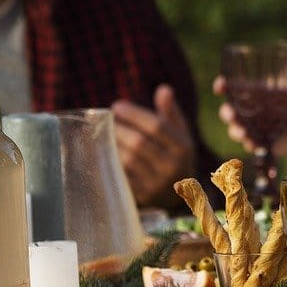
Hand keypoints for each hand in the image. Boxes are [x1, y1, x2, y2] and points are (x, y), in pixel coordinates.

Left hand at [112, 84, 195, 206]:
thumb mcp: (180, 134)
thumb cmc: (176, 156)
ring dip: (112, 144)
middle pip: (140, 143)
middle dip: (120, 129)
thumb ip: (170, 112)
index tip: (116, 106)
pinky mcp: (142, 197)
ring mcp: (157, 184)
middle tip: (106, 120)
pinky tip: (105, 151)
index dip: (135, 114)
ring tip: (104, 133)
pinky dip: (111, 162)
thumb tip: (163, 89)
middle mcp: (172, 166)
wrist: (179, 196)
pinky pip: (122, 176)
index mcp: (183, 147)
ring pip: (129, 160)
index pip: (157, 126)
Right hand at [213, 76, 286, 156]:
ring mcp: (255, 127)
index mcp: (259, 93)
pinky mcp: (261, 142)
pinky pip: (250, 145)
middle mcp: (252, 110)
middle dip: (227, 113)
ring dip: (236, 131)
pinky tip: (253, 145)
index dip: (224, 86)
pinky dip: (250, 145)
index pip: (235, 87)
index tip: (220, 86)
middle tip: (231, 115)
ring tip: (243, 133)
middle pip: (230, 110)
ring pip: (236, 129)